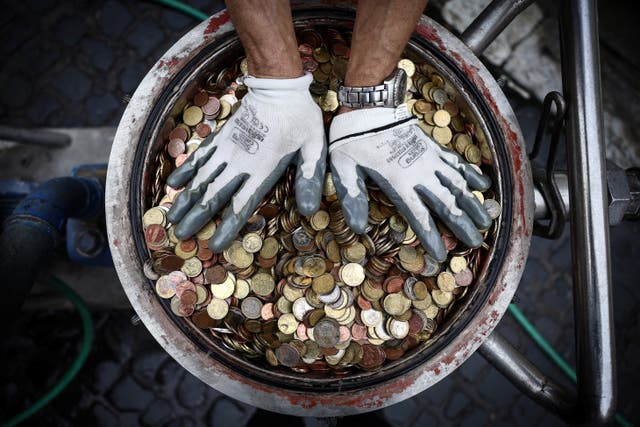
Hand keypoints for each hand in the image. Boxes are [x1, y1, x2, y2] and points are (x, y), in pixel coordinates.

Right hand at [166, 72, 325, 251]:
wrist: (277, 85)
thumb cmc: (300, 118)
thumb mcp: (314, 147)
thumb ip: (310, 177)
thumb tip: (309, 211)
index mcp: (263, 169)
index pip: (241, 204)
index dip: (227, 227)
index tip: (214, 245)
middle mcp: (240, 162)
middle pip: (214, 195)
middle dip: (197, 218)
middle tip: (182, 236)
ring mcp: (227, 149)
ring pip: (202, 178)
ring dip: (186, 199)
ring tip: (172, 217)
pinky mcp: (221, 137)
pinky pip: (200, 156)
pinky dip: (185, 170)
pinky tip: (173, 183)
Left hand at [328, 106, 490, 261]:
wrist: (370, 105)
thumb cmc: (352, 139)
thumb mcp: (344, 169)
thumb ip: (352, 198)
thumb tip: (357, 229)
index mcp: (399, 182)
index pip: (419, 216)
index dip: (431, 237)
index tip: (442, 255)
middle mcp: (420, 173)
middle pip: (446, 203)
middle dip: (461, 225)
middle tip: (474, 243)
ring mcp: (430, 159)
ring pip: (458, 184)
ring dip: (473, 203)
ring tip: (487, 220)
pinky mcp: (433, 147)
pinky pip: (457, 162)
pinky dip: (472, 174)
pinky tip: (484, 184)